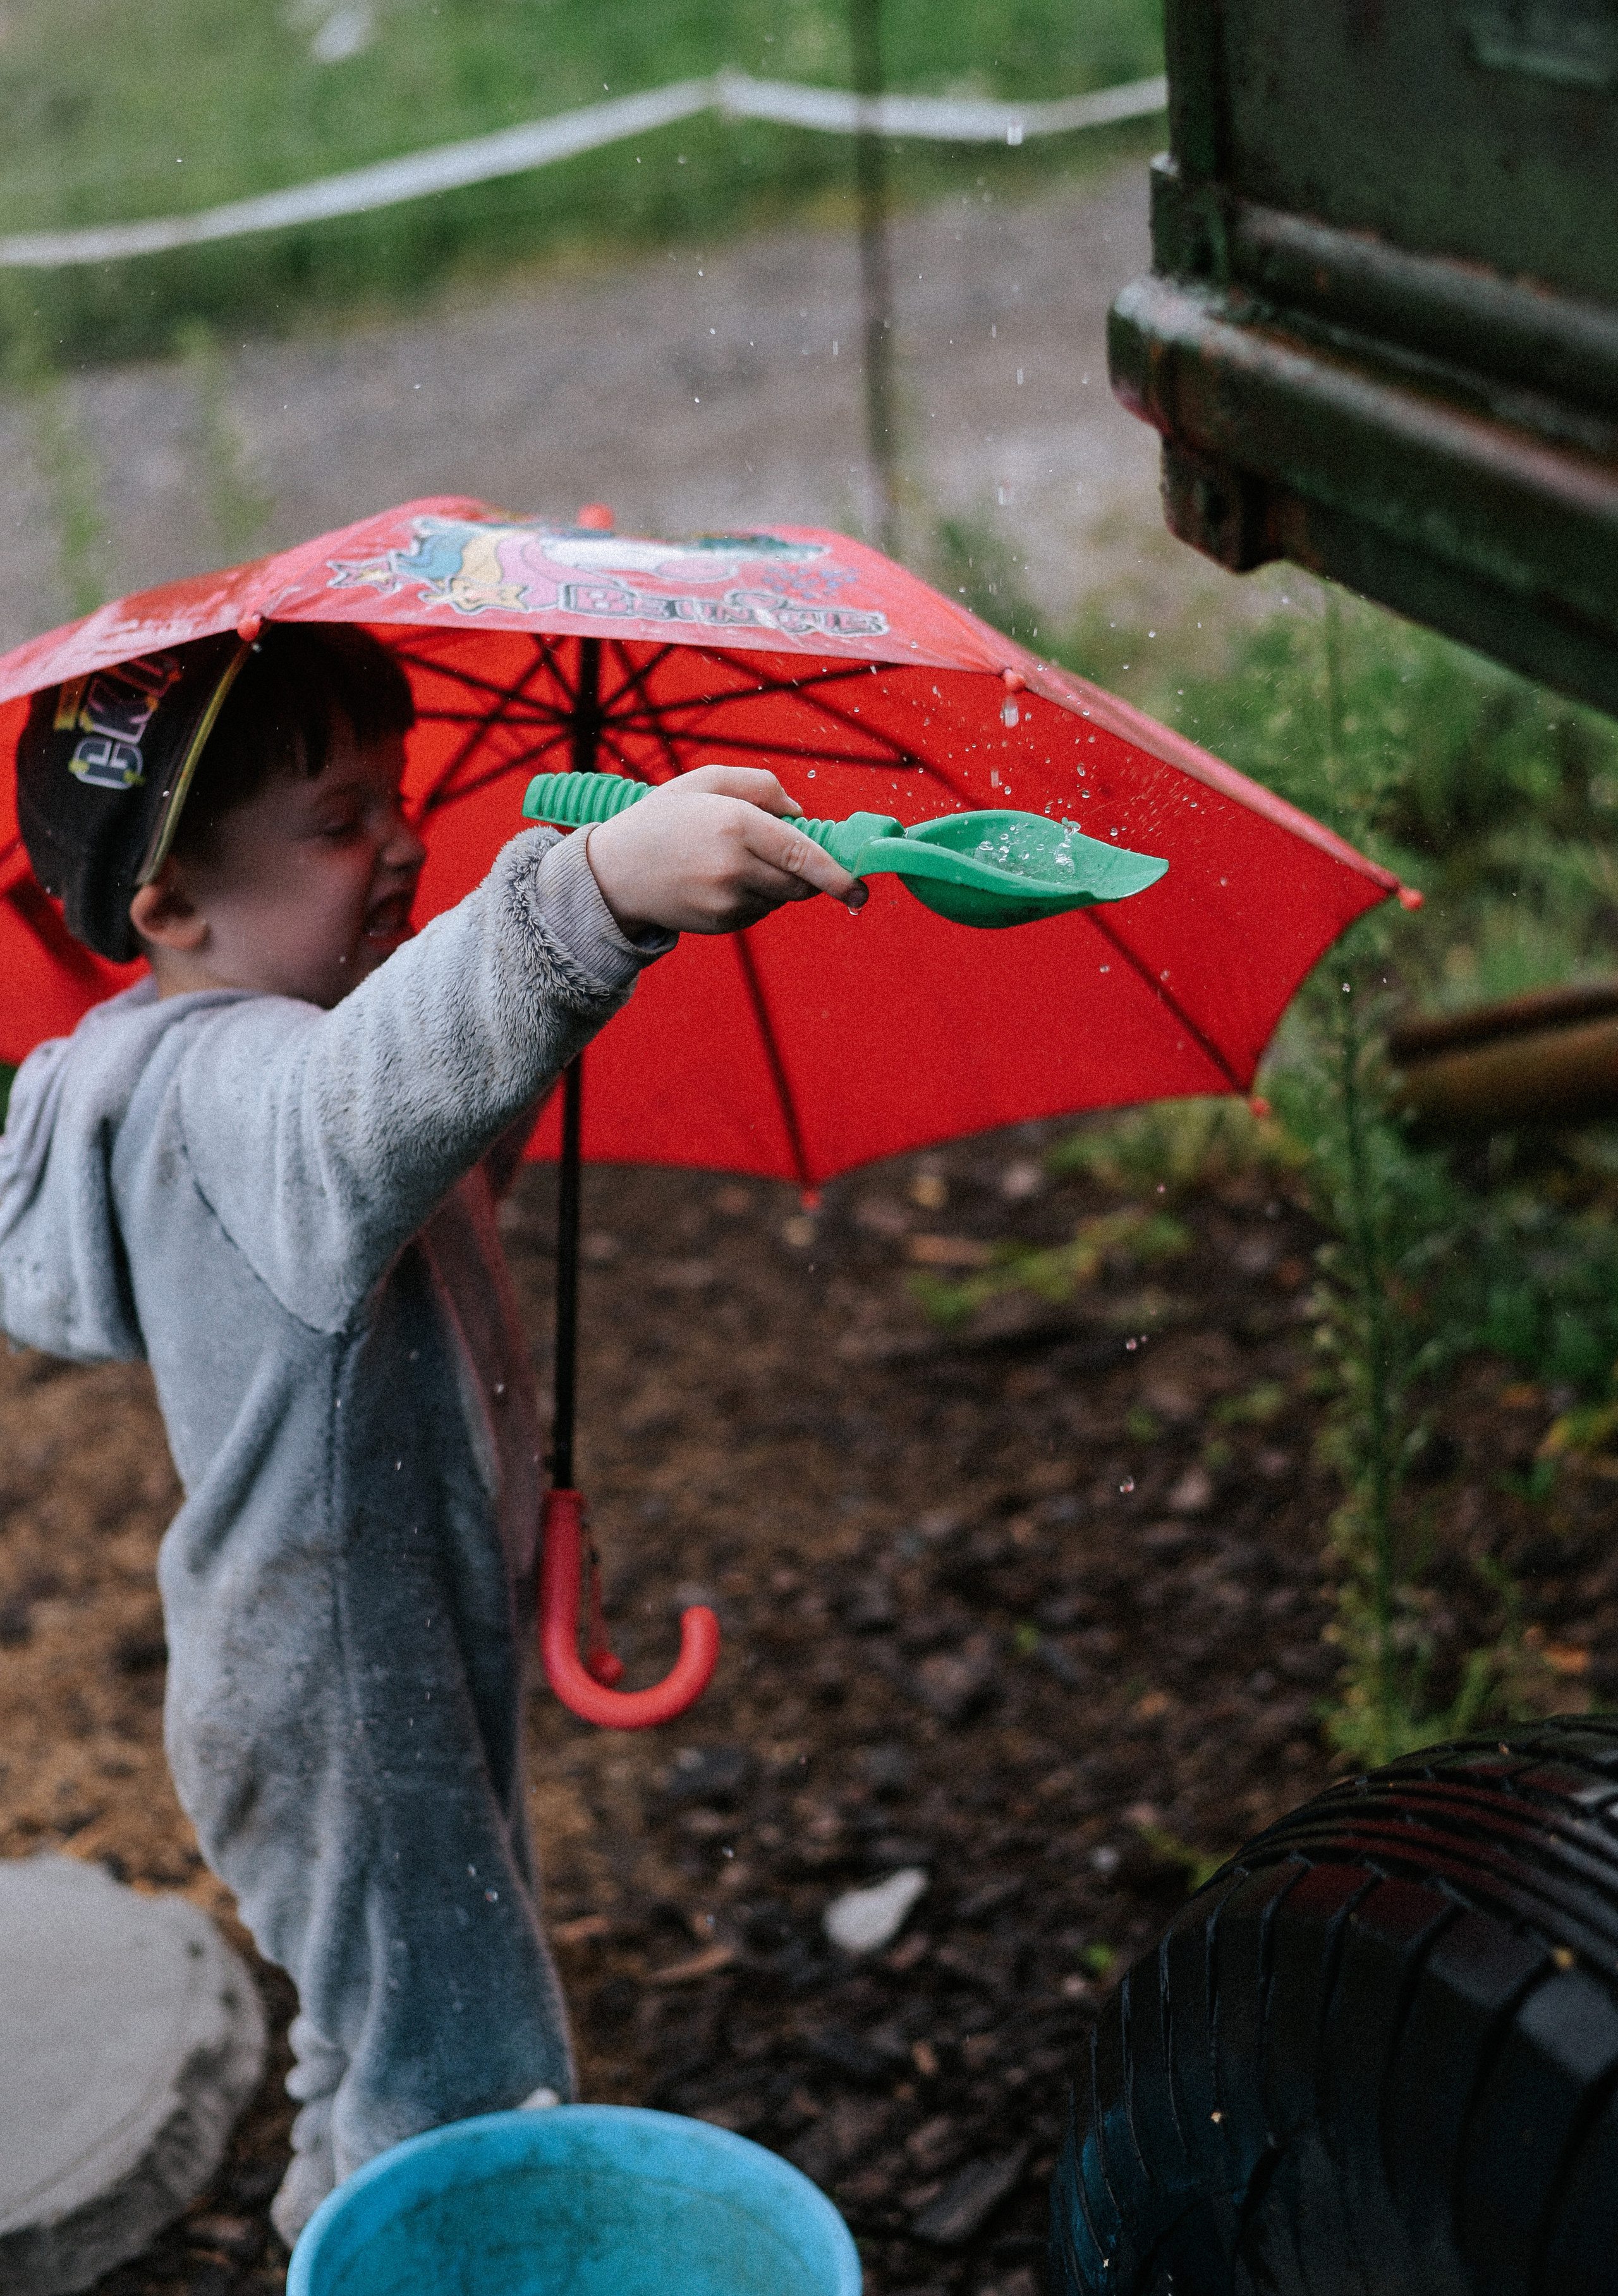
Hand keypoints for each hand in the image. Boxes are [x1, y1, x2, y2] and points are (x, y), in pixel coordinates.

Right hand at [582, 766, 867, 936]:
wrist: (613, 872)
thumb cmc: (665, 818)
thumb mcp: (706, 781)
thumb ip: (762, 786)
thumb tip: (803, 814)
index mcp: (735, 824)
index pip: (802, 856)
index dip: (838, 875)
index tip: (861, 888)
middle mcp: (734, 867)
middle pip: (800, 883)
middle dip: (807, 873)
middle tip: (784, 853)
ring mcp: (727, 901)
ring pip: (781, 899)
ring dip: (776, 883)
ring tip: (732, 861)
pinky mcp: (721, 925)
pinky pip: (759, 912)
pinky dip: (754, 898)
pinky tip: (719, 881)